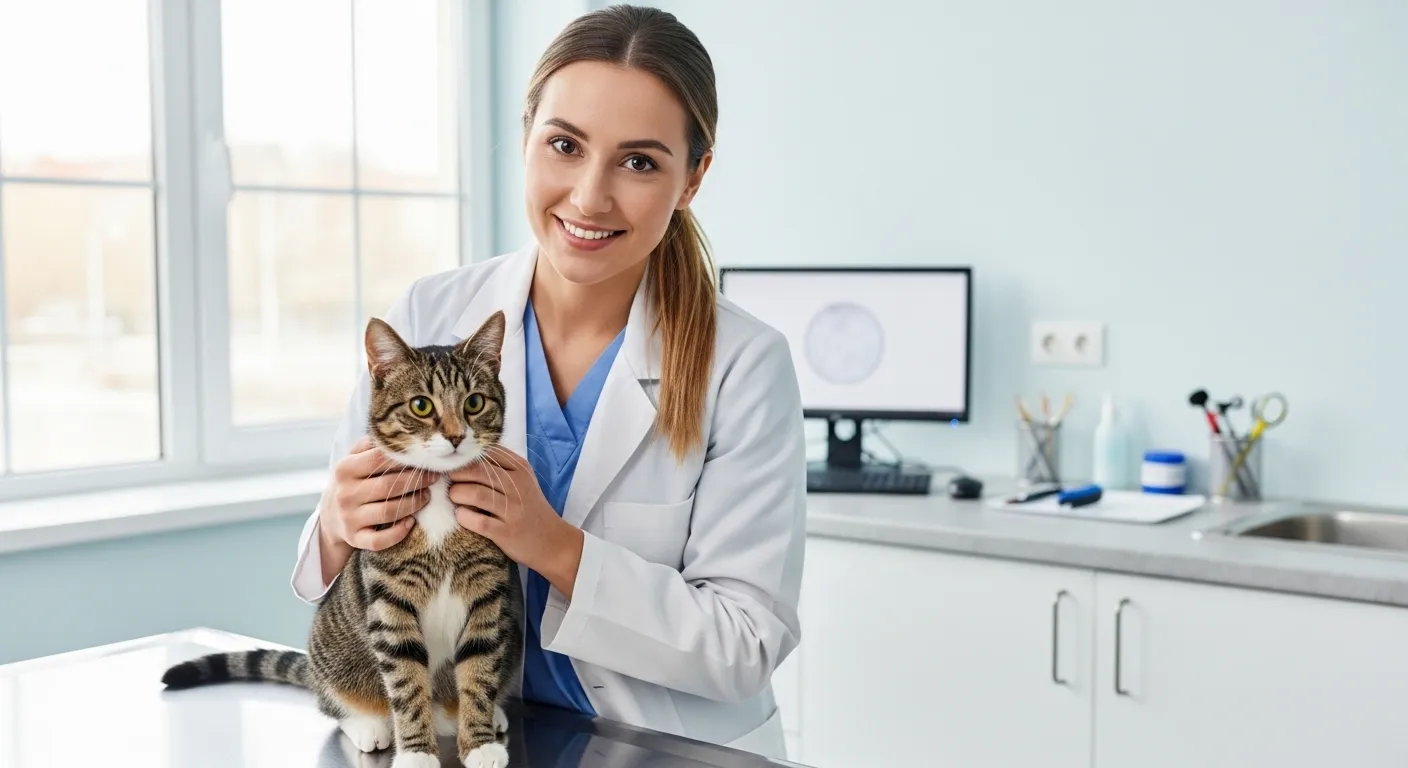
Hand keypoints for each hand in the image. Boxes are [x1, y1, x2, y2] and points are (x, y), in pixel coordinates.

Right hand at [319, 437, 439, 561]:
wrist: (330, 518)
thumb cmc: (351, 483)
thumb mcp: (352, 460)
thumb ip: (369, 445)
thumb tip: (396, 431)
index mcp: (344, 469)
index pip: (380, 459)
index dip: (406, 459)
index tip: (426, 460)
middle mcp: (344, 494)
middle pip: (388, 486)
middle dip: (416, 481)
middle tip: (434, 478)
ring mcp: (349, 518)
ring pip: (388, 512)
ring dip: (413, 504)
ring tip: (426, 497)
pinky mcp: (354, 539)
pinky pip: (379, 540)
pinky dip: (398, 533)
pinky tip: (410, 523)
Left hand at [448, 446, 583, 597]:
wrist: (552, 541)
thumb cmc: (531, 508)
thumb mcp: (523, 481)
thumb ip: (500, 467)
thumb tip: (465, 457)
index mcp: (521, 469)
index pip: (488, 453)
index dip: (467, 456)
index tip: (455, 463)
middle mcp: (518, 486)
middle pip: (477, 471)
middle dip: (456, 474)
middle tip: (448, 481)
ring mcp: (512, 510)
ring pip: (474, 493)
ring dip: (457, 494)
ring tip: (454, 497)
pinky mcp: (505, 532)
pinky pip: (476, 521)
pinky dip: (463, 516)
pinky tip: (462, 515)